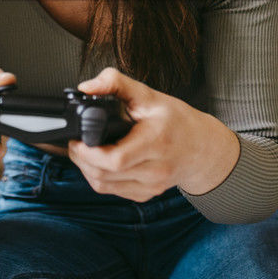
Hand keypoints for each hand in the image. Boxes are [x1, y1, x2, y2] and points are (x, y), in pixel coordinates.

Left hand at [66, 67, 240, 201]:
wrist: (202, 148)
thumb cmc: (177, 121)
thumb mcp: (149, 95)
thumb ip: (116, 83)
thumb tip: (87, 87)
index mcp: (156, 142)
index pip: (115, 159)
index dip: (88, 151)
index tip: (77, 138)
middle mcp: (155, 169)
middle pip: (103, 174)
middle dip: (81, 158)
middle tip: (75, 142)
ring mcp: (151, 186)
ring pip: (103, 185)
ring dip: (86, 169)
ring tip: (84, 151)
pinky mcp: (145, 194)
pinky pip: (111, 191)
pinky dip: (99, 177)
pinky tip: (99, 162)